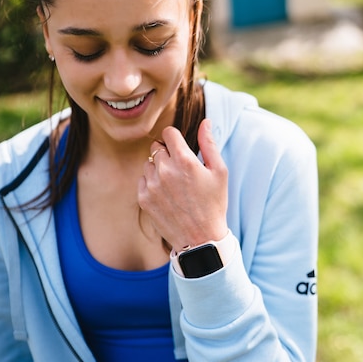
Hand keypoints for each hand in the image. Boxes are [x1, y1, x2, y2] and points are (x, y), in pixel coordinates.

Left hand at [138, 119, 228, 252]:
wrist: (200, 239)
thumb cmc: (214, 204)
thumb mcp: (219, 172)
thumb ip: (209, 144)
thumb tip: (205, 121)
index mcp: (185, 161)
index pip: (169, 133)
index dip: (175, 137)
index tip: (180, 147)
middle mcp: (165, 171)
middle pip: (157, 147)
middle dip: (167, 153)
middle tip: (180, 169)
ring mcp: (152, 185)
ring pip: (148, 163)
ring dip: (158, 168)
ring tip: (174, 184)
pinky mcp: (144, 199)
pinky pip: (143, 180)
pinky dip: (151, 183)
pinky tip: (166, 195)